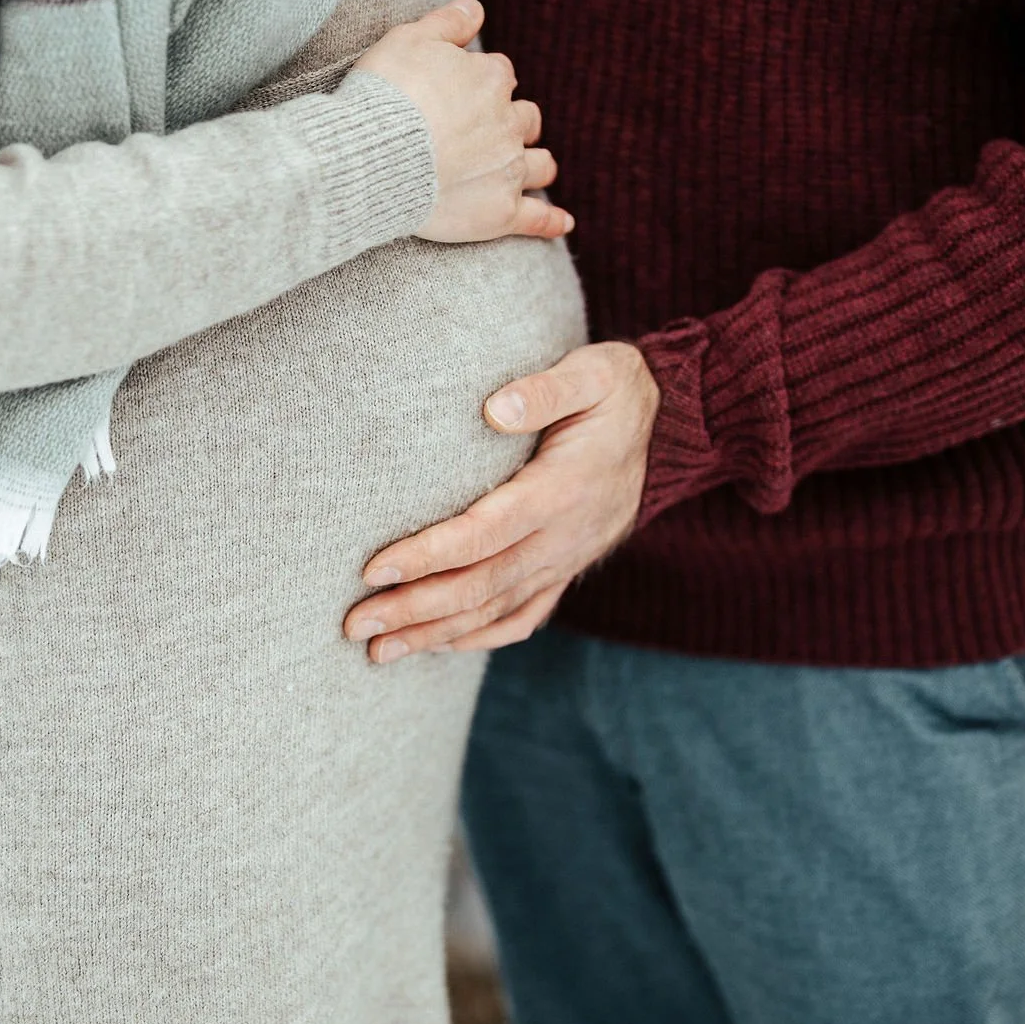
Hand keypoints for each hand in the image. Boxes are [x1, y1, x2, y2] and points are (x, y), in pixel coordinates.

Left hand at [344, 343, 659, 661]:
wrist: (669, 426)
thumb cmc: (617, 391)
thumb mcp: (594, 372)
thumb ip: (546, 389)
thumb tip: (493, 410)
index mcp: (562, 491)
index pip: (485, 533)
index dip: (429, 555)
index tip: (375, 569)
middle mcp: (564, 537)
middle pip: (481, 585)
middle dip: (415, 609)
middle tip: (355, 624)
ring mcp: (566, 560)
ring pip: (495, 610)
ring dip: (435, 633)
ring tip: (378, 651)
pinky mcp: (566, 569)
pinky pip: (523, 617)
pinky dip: (479, 638)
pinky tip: (438, 647)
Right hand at [352, 0, 572, 243]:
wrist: (375, 155)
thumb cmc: (387, 94)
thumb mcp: (410, 39)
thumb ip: (448, 22)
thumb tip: (476, 8)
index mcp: (490, 79)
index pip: (499, 74)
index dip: (481, 83)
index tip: (461, 94)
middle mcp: (508, 123)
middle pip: (525, 119)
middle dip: (515, 122)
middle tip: (492, 132)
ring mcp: (508, 169)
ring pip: (540, 164)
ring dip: (538, 164)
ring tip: (532, 169)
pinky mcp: (500, 212)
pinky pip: (537, 219)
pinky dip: (552, 222)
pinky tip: (564, 224)